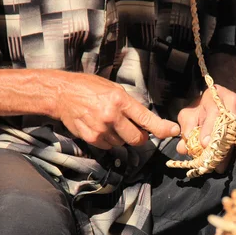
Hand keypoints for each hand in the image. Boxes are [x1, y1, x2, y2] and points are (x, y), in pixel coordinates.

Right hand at [52, 72, 179, 149]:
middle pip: (138, 139)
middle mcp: (112, 116)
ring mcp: (101, 129)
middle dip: (140, 137)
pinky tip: (101, 127)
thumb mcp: (114, 89)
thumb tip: (148, 121)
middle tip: (136, 129)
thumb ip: (131, 106)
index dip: (163, 128)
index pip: (147, 119)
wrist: (62, 93)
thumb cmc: (89, 88)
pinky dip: (109, 140)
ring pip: (123, 143)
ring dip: (122, 137)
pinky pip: (109, 146)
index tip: (173, 131)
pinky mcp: (91, 138)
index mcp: (120, 100)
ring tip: (110, 122)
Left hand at [176, 85, 235, 170]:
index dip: (209, 129)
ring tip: (220, 164)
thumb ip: (185, 130)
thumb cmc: (200, 111)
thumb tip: (183, 148)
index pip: (214, 112)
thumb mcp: (189, 116)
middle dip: (220, 144)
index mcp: (214, 94)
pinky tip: (227, 154)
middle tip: (213, 162)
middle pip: (229, 124)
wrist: (215, 103)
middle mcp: (232, 99)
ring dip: (228, 149)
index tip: (204, 144)